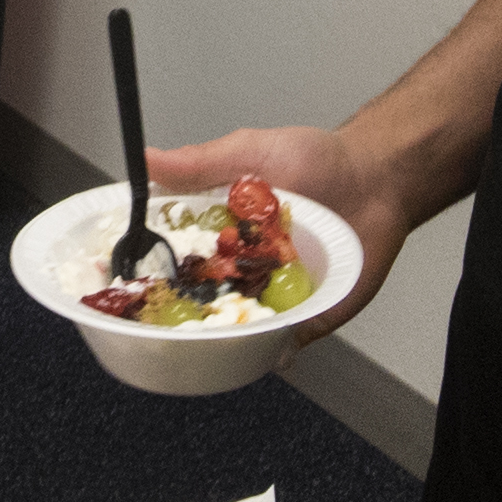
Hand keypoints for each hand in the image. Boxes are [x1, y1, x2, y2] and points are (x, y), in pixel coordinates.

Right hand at [145, 123, 396, 336]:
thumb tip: (146, 160)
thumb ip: (201, 162)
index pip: (172, 260)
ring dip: (225, 340)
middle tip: (166, 321)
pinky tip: (269, 349)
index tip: (123, 279)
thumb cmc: (318, 160)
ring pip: (238, 330)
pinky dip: (277, 350)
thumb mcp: (252, 151)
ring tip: (215, 341)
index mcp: (218, 233)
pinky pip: (287, 341)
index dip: (147, 273)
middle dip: (178, 318)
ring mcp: (274, 295)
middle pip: (198, 304)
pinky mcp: (310, 313)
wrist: (379, 178)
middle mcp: (240, 269)